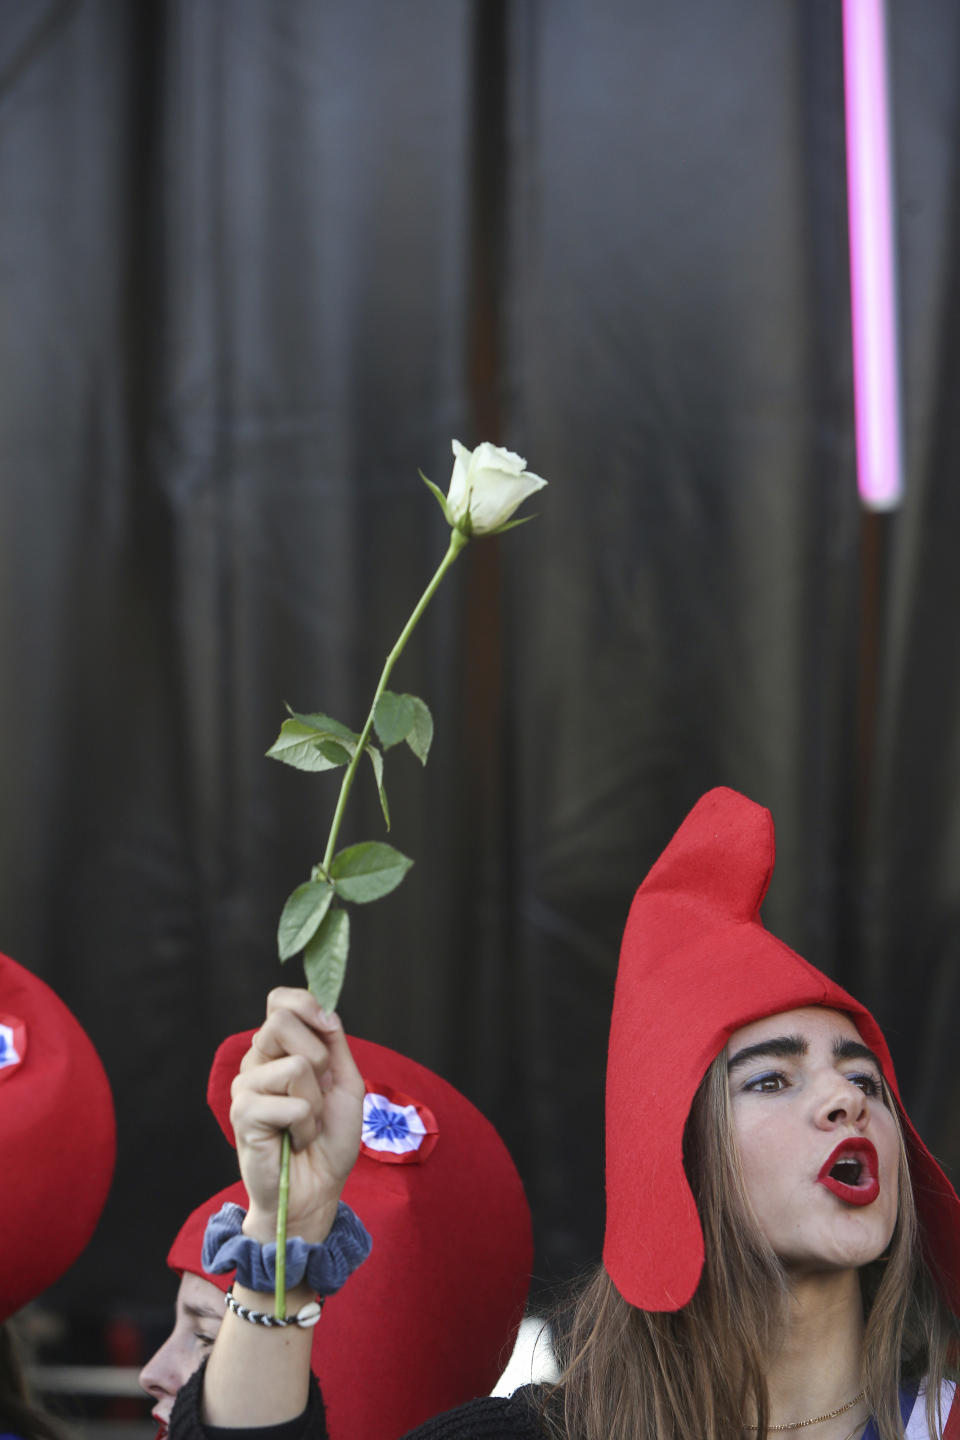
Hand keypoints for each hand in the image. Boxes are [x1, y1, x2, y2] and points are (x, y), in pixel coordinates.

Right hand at [229, 988, 363, 1244]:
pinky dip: (307, 1125)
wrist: (317, 1189)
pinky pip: (292, 1103)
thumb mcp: (344, 1082)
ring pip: (296, 1065)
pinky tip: (296, 1140)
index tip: (327, 1025)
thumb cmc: (329, 1138)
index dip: (304, 1003)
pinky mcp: (242, 1114)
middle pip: (281, 1021)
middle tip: (319, 1090)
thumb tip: (326, 1013)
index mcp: (280, 1049)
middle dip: (319, 1057)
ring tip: (307, 1124)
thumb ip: (335, 1044)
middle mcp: (257, 1061)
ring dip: (316, 1102)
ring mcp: (245, 1086)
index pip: (279, 1001)